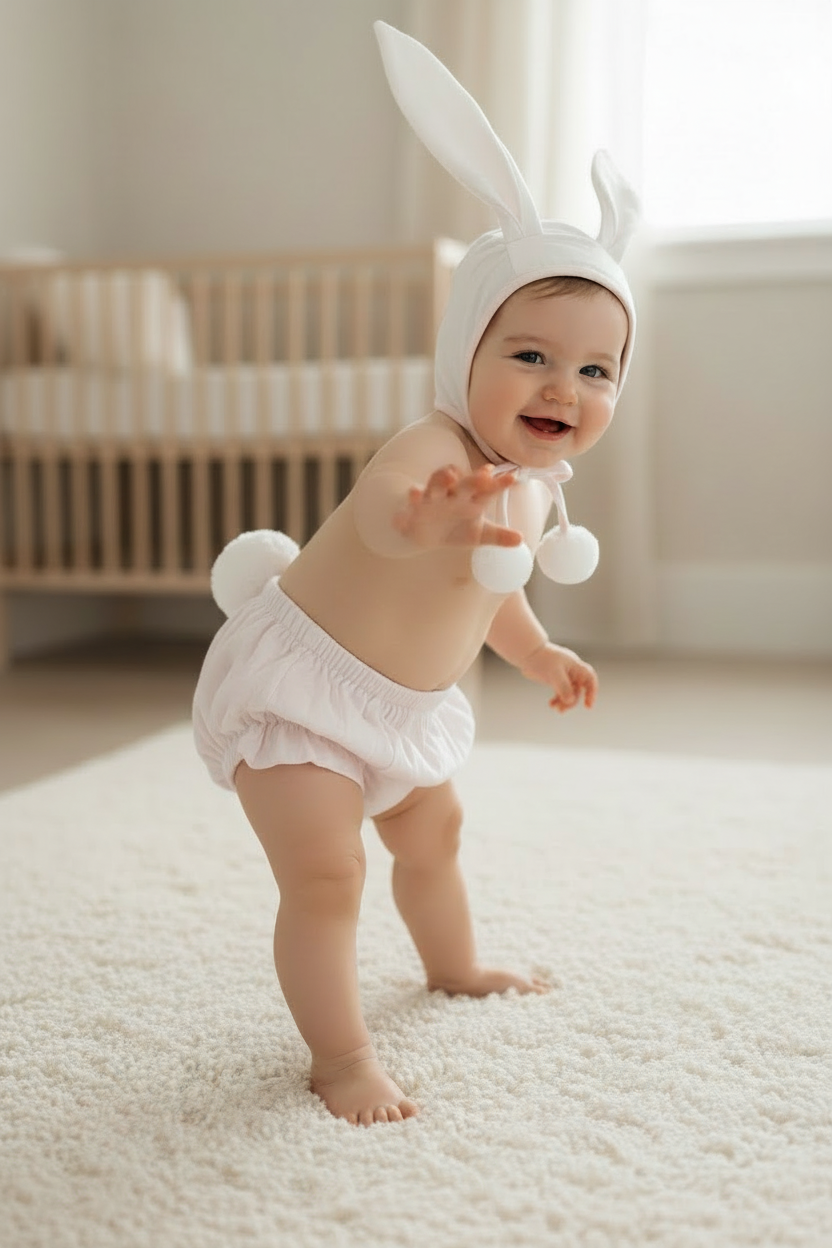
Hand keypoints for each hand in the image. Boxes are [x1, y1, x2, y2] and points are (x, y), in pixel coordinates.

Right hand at [392, 464, 522, 550]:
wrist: (427, 535)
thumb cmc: (456, 528)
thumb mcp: (479, 534)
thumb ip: (499, 536)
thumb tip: (520, 539)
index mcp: (471, 499)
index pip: (487, 490)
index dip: (498, 484)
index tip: (512, 478)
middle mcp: (454, 494)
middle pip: (464, 484)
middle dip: (473, 480)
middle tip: (485, 475)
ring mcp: (434, 498)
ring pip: (436, 484)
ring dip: (442, 478)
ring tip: (450, 476)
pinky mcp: (415, 507)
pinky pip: (412, 501)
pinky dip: (413, 498)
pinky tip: (414, 495)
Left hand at [520, 642, 597, 711]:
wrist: (527, 653)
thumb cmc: (541, 659)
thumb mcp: (554, 673)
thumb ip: (563, 687)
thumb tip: (570, 701)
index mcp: (575, 666)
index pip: (590, 679)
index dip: (592, 692)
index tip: (588, 706)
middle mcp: (572, 671)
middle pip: (579, 690)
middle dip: (572, 701)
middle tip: (562, 709)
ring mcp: (563, 676)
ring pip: (569, 693)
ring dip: (564, 703)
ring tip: (557, 709)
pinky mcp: (555, 680)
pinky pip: (560, 693)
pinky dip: (557, 700)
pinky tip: (551, 705)